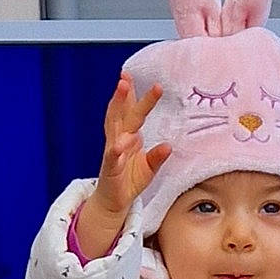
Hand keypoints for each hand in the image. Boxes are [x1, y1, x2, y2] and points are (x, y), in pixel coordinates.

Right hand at [80, 77, 171, 257]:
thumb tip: (169, 145)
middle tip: (126, 78)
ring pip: (113, 127)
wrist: (114, 202)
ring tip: (122, 91)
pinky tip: (122, 142)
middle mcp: (118, 140)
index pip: (132, 112)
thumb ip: (158, 156)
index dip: (133, 95)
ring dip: (116, 107)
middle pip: (121, 114)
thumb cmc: (129, 180)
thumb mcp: (149, 168)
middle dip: (123, 95)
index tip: (134, 76)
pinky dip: (117, 149)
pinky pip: (112, 157)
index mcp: (128, 137)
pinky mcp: (110, 169)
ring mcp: (112, 153)